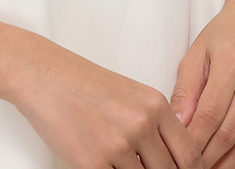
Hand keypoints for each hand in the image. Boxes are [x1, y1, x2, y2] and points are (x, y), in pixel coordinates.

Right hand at [0, 12, 201, 168]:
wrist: (43, 74)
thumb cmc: (82, 83)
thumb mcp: (130, 93)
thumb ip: (155, 123)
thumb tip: (174, 158)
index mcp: (155, 105)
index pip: (191, 155)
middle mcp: (141, 124)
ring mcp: (117, 145)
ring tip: (122, 164)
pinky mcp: (91, 163)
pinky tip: (104, 166)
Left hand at [169, 0, 234, 168]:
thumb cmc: (228, 32)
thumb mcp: (198, 51)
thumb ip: (186, 88)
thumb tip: (178, 123)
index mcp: (231, 61)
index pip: (209, 113)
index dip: (193, 140)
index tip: (180, 152)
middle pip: (229, 132)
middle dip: (207, 156)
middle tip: (190, 167)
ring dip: (227, 164)